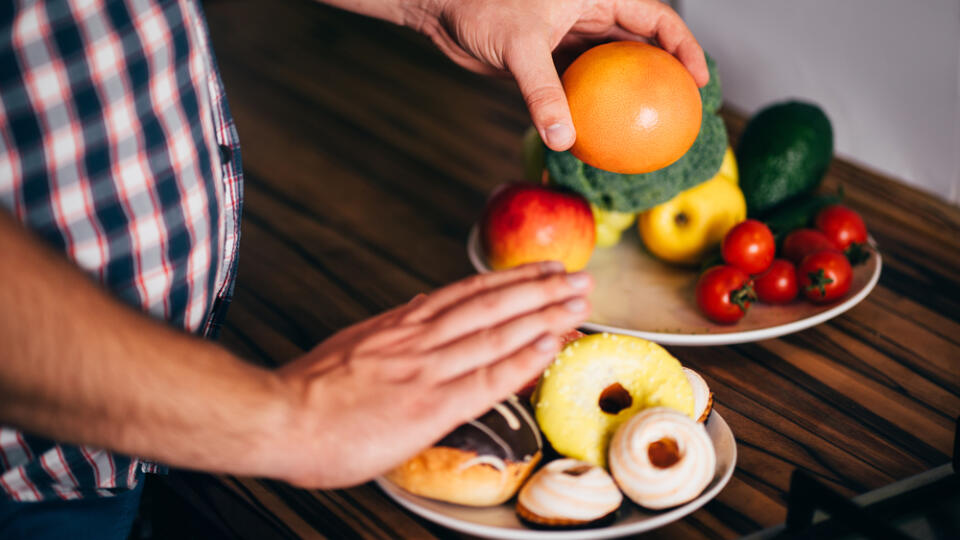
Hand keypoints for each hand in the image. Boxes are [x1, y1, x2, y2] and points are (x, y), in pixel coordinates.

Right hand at [273, 262, 591, 487]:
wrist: (278, 416)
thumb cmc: (310, 393)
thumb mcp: (354, 347)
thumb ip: (391, 332)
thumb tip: (419, 310)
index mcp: (401, 326)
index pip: (468, 295)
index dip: (512, 281)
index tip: (543, 272)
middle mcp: (420, 339)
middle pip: (493, 306)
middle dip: (542, 291)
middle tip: (580, 278)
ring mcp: (427, 370)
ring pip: (497, 334)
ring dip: (544, 316)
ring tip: (580, 303)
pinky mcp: (429, 405)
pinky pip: (486, 379)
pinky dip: (522, 360)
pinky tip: (550, 347)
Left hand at [404, 0, 707, 150]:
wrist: (443, 10)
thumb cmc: (480, 7)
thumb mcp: (519, 46)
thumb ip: (543, 91)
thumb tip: (564, 140)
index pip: (656, 18)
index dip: (684, 46)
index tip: (699, 81)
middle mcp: (589, 15)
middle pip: (641, 46)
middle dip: (664, 76)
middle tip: (682, 113)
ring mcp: (571, 38)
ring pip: (612, 70)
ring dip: (629, 97)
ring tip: (649, 132)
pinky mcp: (550, 61)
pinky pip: (581, 88)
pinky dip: (592, 110)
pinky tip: (602, 139)